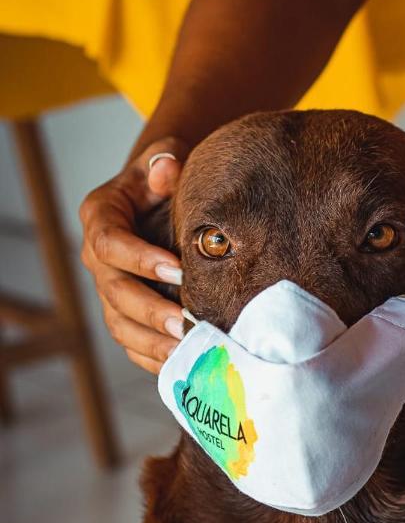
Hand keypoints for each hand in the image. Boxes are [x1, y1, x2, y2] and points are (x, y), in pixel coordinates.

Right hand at [79, 137, 187, 374]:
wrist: (165, 199)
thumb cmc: (168, 177)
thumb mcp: (166, 157)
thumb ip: (165, 161)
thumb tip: (167, 167)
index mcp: (101, 216)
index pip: (110, 243)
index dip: (140, 259)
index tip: (178, 271)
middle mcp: (98, 257)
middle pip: (114, 292)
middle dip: (150, 311)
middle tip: (186, 323)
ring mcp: (109, 288)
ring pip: (120, 324)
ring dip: (153, 341)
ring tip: (188, 349)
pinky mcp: (125, 313)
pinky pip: (132, 342)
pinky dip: (154, 357)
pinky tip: (184, 364)